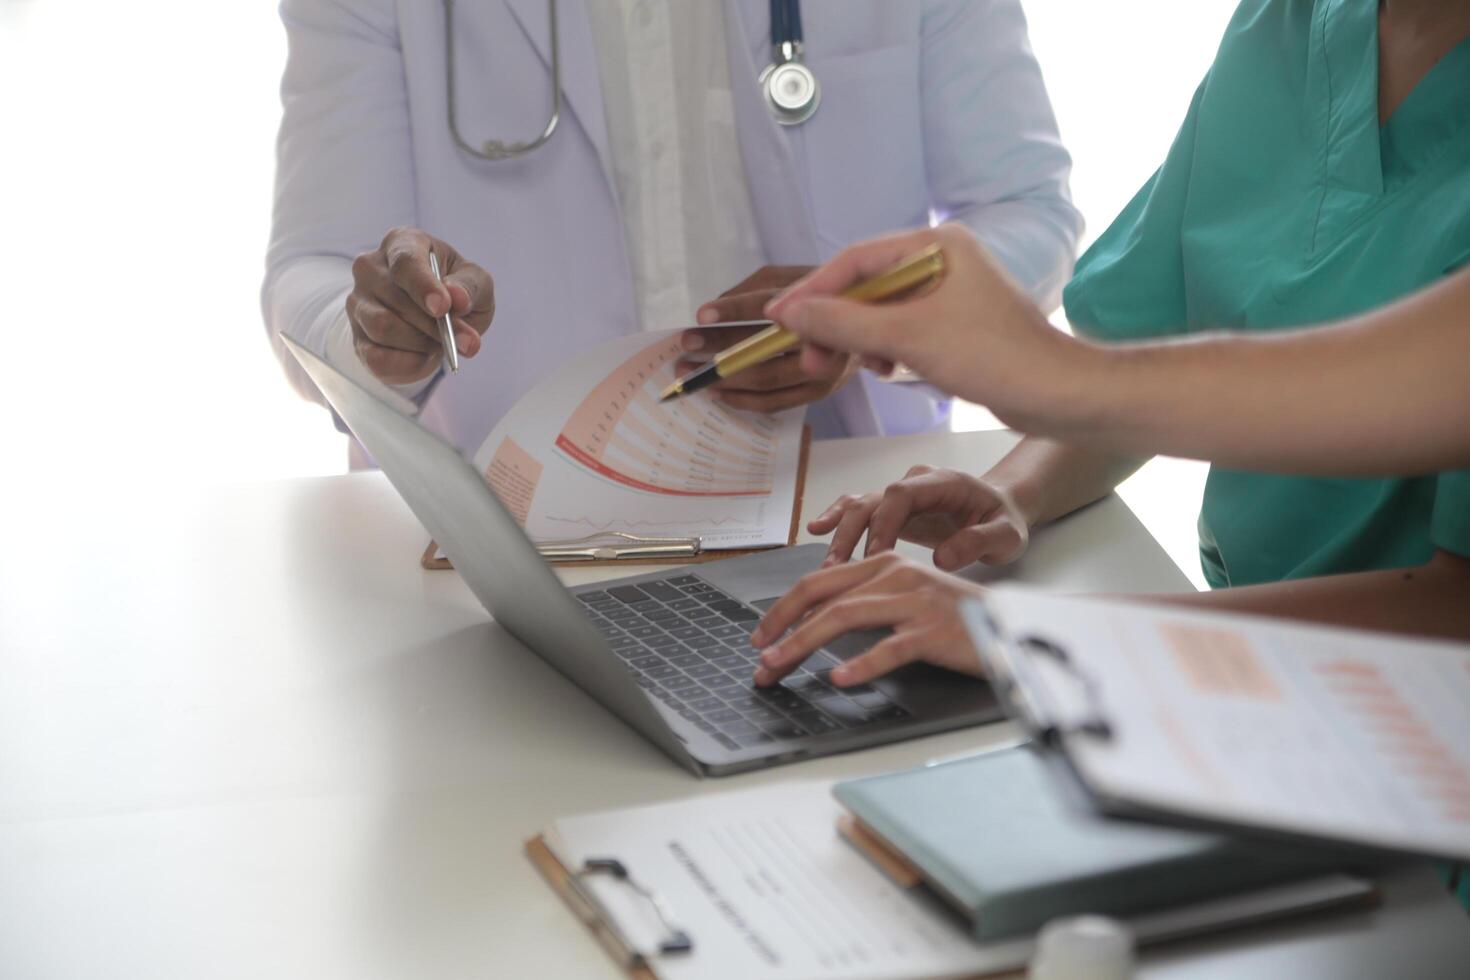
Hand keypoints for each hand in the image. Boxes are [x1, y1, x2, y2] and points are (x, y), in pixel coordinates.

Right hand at [347, 227, 495, 384]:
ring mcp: (358, 302)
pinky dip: (409, 364)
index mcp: (401, 243)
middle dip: (436, 326)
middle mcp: (370, 268)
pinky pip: (378, 358)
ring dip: (422, 343)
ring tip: (442, 342)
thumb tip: (457, 298)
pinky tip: (425, 356)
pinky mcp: (357, 337)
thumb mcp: (476, 283)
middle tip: (468, 342)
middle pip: (396, 301)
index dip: (424, 287)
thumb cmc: (456, 290)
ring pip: (383, 328)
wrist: (436, 320)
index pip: (405, 262)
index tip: (443, 308)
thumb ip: (470, 287)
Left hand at [677, 265, 858, 411]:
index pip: (770, 303)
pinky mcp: (820, 392)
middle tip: (686, 348)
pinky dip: (742, 400)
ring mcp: (825, 369)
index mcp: (820, 297)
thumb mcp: (790, 276)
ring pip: (767, 381)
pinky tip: (718, 393)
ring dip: (723, 379)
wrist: (868, 321)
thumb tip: (714, 313)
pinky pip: (775, 404)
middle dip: (719, 348)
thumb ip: (754, 287)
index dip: (734, 309)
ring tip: (692, 374)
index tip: (701, 315)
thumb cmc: (818, 294)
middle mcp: (827, 336)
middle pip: (764, 348)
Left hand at [749, 553, 986, 686]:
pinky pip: (889, 647)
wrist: (1012, 623)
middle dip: (781, 626)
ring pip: (843, 617)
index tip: (761, 635)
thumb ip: (867, 603)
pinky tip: (840, 680)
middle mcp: (895, 574)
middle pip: (822, 596)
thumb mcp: (906, 599)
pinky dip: (861, 664)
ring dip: (802, 644)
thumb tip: (815, 625)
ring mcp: (914, 601)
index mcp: (885, 564)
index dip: (783, 608)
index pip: (819, 581)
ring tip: (778, 666)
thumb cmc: (956, 618)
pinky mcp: (934, 630)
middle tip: (759, 657)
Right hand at [764, 224, 1093, 428]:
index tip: (779, 318)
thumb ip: (845, 324)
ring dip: (857, 342)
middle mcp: (942, 261)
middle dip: (834, 324)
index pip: (856, 260)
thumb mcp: (909, 338)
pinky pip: (902, 333)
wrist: (1060, 395)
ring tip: (845, 370)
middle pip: (865, 287)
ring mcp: (949, 295)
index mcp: (936, 245)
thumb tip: (792, 314)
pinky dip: (885, 352)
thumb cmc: (996, 357)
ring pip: (880, 314)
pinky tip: (887, 372)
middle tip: (811, 358)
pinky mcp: (955, 327)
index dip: (812, 290)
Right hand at [810, 465, 1029, 569]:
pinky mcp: (892, 511)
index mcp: (944, 483)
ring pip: (860, 507)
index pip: (902, 494)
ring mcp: (902, 496)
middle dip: (852, 534)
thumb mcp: (1006, 535)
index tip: (876, 557)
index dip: (884, 524)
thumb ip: (980, 542)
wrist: (1001, 511)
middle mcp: (916, 483)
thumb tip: (943, 556)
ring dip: (841, 535)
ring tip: (827, 566)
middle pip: (873, 501)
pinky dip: (837, 519)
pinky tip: (816, 531)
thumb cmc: (1003, 521)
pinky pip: (860, 510)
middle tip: (839, 568)